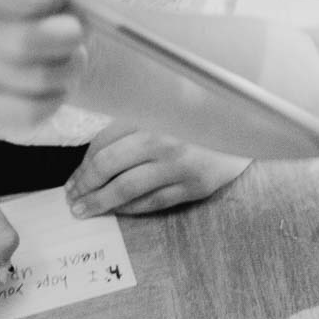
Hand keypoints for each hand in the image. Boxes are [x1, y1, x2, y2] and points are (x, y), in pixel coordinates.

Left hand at [64, 121, 249, 217]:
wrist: (247, 125)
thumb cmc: (197, 115)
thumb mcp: (161, 108)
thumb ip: (131, 124)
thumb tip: (93, 156)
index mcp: (148, 113)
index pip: (102, 142)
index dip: (82, 164)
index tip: (72, 178)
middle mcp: (161, 138)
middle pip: (108, 166)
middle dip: (85, 185)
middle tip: (71, 198)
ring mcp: (178, 165)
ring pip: (127, 189)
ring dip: (101, 202)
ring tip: (84, 210)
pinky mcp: (193, 186)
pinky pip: (153, 202)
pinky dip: (130, 208)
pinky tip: (116, 211)